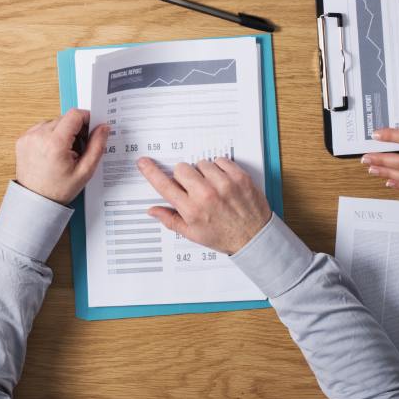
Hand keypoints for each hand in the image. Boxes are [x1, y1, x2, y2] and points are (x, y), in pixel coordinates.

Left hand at [15, 109, 108, 204]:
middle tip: (78, 148)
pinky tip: (52, 151)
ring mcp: (28, 137)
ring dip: (62, 132)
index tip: (90, 129)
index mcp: (55, 143)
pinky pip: (41, 128)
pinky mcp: (22, 139)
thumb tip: (103, 127)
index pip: (75, 115)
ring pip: (53, 122)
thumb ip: (97, 146)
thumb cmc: (58, 189)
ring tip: (64, 152)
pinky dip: (49, 135)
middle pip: (64, 118)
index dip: (87, 119)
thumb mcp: (85, 171)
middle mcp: (39, 136)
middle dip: (75, 129)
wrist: (35, 200)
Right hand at [137, 157, 271, 254]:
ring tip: (212, 187)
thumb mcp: (193, 234)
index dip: (151, 172)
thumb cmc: (223, 236)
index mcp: (191, 210)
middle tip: (193, 188)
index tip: (144, 163)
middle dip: (184, 176)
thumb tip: (152, 210)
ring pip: (201, 163)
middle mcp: (206, 195)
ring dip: (203, 172)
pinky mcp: (239, 177)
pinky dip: (220, 168)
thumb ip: (170, 220)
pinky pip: (220, 160)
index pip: (164, 186)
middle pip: (181, 169)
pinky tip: (222, 182)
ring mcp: (223, 184)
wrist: (254, 238)